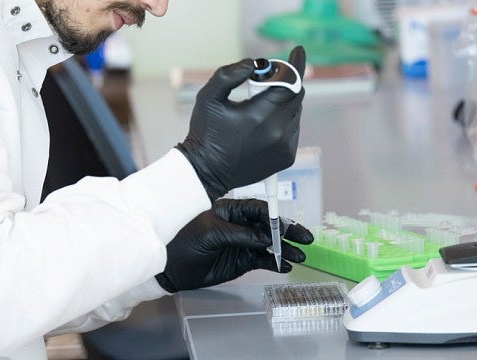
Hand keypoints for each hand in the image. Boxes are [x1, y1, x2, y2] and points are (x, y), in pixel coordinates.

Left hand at [155, 199, 314, 292]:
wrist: (170, 268)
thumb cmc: (184, 240)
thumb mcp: (211, 234)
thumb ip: (240, 235)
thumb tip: (266, 238)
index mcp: (231, 210)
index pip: (259, 210)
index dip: (275, 217)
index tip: (288, 226)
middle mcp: (240, 225)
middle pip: (269, 226)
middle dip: (288, 232)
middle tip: (306, 238)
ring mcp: (243, 243)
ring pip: (270, 245)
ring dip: (285, 249)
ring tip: (300, 255)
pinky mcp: (242, 261)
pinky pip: (263, 260)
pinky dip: (275, 263)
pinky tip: (286, 265)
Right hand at [178, 47, 305, 200]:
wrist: (207, 171)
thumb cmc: (206, 133)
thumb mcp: (208, 97)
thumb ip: (228, 74)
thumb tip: (253, 65)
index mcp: (260, 115)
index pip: (290, 83)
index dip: (296, 65)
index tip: (299, 51)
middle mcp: (278, 132)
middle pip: (295, 95)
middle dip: (284, 84)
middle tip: (263, 85)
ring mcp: (285, 147)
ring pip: (295, 112)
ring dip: (283, 103)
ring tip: (258, 109)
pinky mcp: (288, 157)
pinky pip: (294, 129)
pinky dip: (284, 120)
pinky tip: (263, 125)